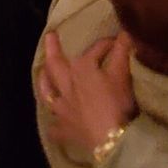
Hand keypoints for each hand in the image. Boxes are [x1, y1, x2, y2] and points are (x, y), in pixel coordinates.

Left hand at [37, 34, 134, 161]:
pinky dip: (55, 124)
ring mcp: (62, 109)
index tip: (119, 41)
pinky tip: (55, 124)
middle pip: (56, 65)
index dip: (109, 43)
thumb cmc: (117, 102)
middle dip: (53, 49)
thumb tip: (125, 29)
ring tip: (42, 73)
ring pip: (48, 93)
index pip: (96, 49)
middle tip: (49, 37)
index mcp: (81, 69)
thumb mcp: (122, 73)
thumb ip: (123, 49)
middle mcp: (66, 86)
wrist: (111, 139)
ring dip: (44, 81)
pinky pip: (55, 127)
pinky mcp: (65, 130)